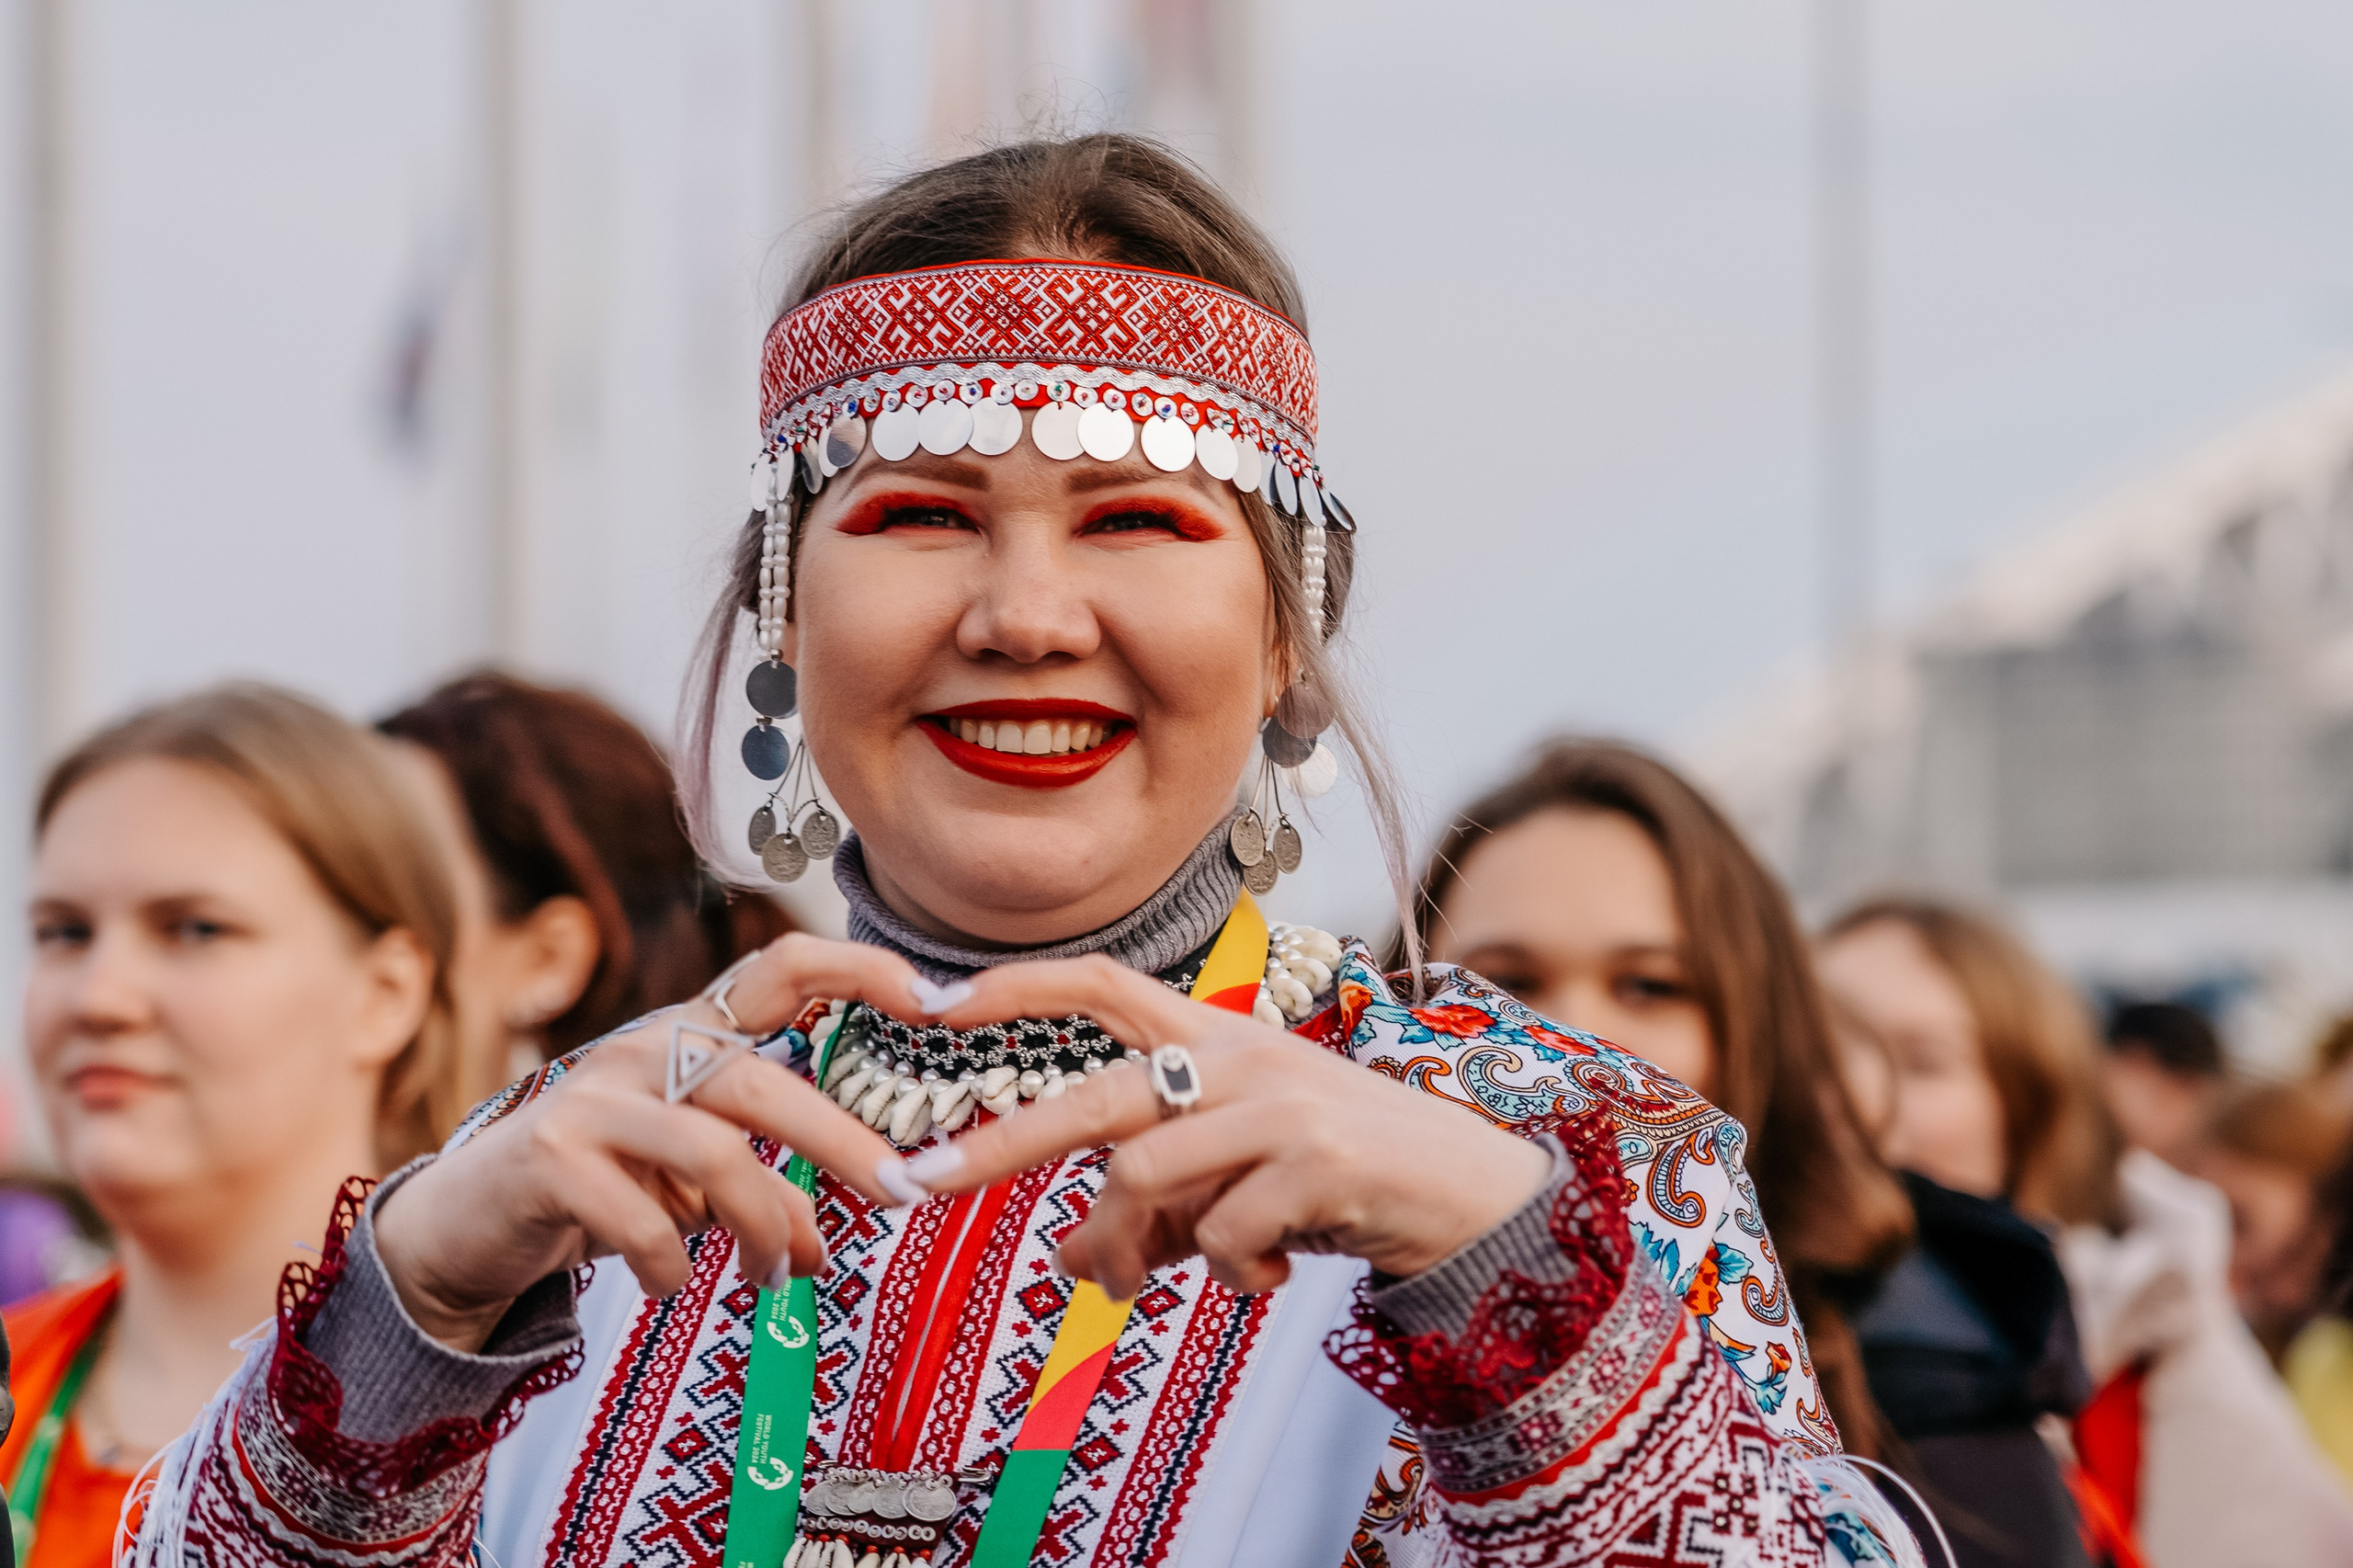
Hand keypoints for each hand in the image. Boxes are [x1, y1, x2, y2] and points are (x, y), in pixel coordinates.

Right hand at [374, 935, 948, 1350]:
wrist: (465, 1225)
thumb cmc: (600, 1189)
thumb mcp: (691, 1182)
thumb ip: (763, 1193)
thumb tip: (827, 1248)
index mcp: (693, 1035)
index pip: (782, 970)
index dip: (859, 971)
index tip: (936, 997)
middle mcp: (646, 1049)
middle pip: (762, 1081)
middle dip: (842, 1143)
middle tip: (904, 1194)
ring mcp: (593, 1098)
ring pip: (715, 1153)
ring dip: (763, 1227)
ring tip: (776, 1278)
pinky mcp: (550, 1156)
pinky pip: (646, 1219)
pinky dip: (673, 1264)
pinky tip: (671, 1283)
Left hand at [902, 956, 1552, 1296]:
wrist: (1480, 1195)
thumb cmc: (1349, 1179)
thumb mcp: (1243, 1179)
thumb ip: (1160, 1206)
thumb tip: (1073, 1259)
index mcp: (1220, 1041)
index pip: (1105, 986)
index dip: (1020, 987)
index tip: (934, 1001)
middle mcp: (1243, 1058)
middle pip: (1094, 1098)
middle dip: (998, 1145)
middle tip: (923, 1184)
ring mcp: (1280, 1105)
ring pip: (1143, 1176)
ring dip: (1130, 1249)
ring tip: (1154, 1282)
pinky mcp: (1317, 1160)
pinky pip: (1221, 1231)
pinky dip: (1231, 1272)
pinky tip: (1272, 1274)